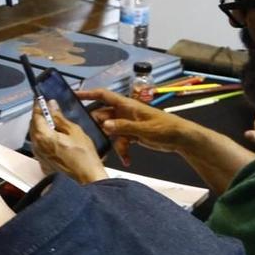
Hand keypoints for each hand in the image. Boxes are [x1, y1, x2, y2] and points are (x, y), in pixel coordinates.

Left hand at [28, 99, 107, 184]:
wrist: (86, 181)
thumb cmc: (84, 156)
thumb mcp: (75, 131)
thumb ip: (60, 118)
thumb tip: (51, 105)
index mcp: (43, 136)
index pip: (36, 116)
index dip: (38, 106)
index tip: (41, 99)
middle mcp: (37, 146)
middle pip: (33, 126)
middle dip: (39, 116)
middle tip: (48, 109)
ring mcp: (39, 156)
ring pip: (35, 136)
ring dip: (41, 127)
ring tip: (52, 122)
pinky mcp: (43, 163)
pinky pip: (39, 146)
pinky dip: (44, 139)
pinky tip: (54, 137)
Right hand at [80, 87, 203, 162]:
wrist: (181, 138)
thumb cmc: (165, 128)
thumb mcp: (143, 128)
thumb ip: (123, 127)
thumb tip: (104, 125)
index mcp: (127, 105)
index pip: (103, 96)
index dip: (88, 93)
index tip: (73, 95)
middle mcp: (125, 113)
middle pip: (103, 115)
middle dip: (97, 126)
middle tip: (88, 136)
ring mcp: (128, 124)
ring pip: (111, 131)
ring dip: (112, 142)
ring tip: (110, 153)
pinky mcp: (133, 134)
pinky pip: (121, 141)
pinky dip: (122, 151)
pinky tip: (127, 160)